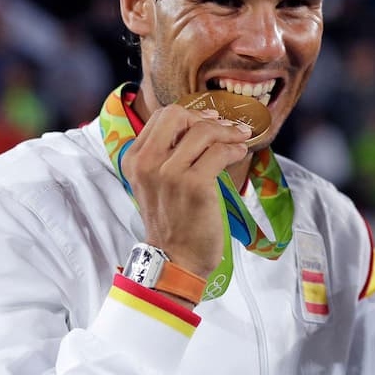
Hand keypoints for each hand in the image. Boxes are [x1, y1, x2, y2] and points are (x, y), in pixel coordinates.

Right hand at [120, 104, 251, 278]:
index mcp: (134, 159)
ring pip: (203, 130)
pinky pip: (220, 152)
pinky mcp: (194, 184)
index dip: (190, 114)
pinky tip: (240, 154)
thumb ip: (166, 154)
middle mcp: (147, 163)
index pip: (162, 116)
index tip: (210, 121)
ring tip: (239, 140)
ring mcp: (169, 173)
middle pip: (178, 114)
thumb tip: (203, 124)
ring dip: (228, 132)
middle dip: (206, 118)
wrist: (175, 259)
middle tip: (226, 129)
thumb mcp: (155, 183)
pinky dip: (235, 149)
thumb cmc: (172, 221)